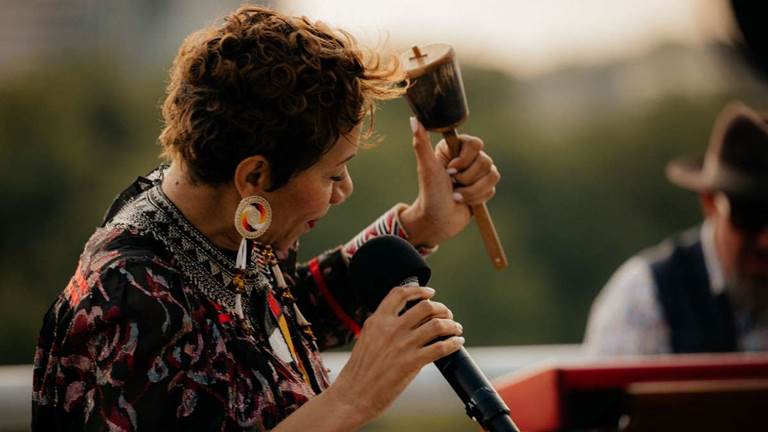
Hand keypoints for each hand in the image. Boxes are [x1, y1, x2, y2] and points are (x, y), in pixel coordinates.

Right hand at [327, 285, 463, 423]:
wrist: (352, 396)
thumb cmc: (358, 372)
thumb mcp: (367, 340)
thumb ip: (383, 328)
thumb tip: (406, 324)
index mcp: (377, 321)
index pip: (399, 294)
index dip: (418, 290)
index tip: (430, 293)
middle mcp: (390, 329)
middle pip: (425, 306)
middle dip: (441, 308)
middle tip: (447, 315)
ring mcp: (402, 345)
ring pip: (436, 325)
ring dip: (451, 325)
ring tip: (456, 328)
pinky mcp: (411, 363)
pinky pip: (440, 347)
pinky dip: (453, 343)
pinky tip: (457, 343)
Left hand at [400, 117, 500, 246]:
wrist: (437, 220)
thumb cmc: (430, 193)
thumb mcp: (426, 168)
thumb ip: (421, 143)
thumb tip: (414, 120)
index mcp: (454, 149)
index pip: (475, 143)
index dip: (465, 159)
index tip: (449, 170)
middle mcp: (467, 158)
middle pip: (485, 161)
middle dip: (467, 178)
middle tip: (452, 184)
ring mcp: (477, 173)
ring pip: (492, 175)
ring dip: (472, 190)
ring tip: (456, 196)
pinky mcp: (484, 187)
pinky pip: (492, 188)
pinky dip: (477, 198)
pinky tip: (464, 201)